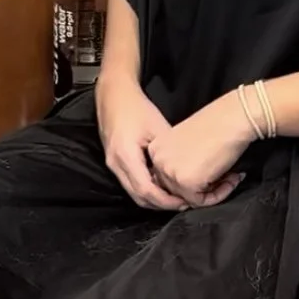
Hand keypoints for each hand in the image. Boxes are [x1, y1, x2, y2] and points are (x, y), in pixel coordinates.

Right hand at [96, 71, 185, 210]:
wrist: (114, 93)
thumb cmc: (135, 107)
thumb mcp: (158, 127)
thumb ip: (170, 152)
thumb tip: (186, 172)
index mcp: (126, 156)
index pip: (147, 191)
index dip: (166, 201)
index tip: (184, 202)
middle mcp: (115, 164)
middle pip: (139, 198)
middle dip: (161, 204)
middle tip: (182, 202)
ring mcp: (112, 164)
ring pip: (134, 193)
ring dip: (153, 197)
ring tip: (174, 194)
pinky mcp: (113, 161)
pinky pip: (130, 183)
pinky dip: (145, 188)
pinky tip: (160, 182)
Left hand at [147, 92, 251, 207]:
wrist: (231, 118)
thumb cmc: (216, 127)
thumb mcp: (186, 145)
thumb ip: (180, 163)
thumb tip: (186, 186)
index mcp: (156, 149)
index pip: (168, 178)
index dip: (193, 180)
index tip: (211, 175)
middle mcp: (158, 160)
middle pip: (177, 190)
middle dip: (203, 188)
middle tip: (224, 179)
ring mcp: (170, 172)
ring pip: (189, 198)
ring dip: (213, 192)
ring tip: (230, 178)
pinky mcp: (186, 182)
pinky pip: (202, 202)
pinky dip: (220, 194)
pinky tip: (231, 178)